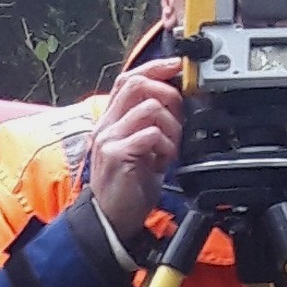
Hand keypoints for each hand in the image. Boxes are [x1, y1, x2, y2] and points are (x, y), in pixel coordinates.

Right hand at [90, 59, 184, 238]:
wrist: (112, 219)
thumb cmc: (129, 185)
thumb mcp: (142, 147)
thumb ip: (151, 123)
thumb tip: (178, 101)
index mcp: (112, 120)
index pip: (129, 78)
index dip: (155, 67)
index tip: (177, 67)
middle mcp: (107, 125)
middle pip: (137, 84)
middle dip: (168, 94)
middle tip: (179, 117)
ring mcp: (109, 138)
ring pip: (149, 107)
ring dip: (171, 125)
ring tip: (171, 147)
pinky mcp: (116, 155)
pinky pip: (150, 134)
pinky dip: (165, 145)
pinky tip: (164, 161)